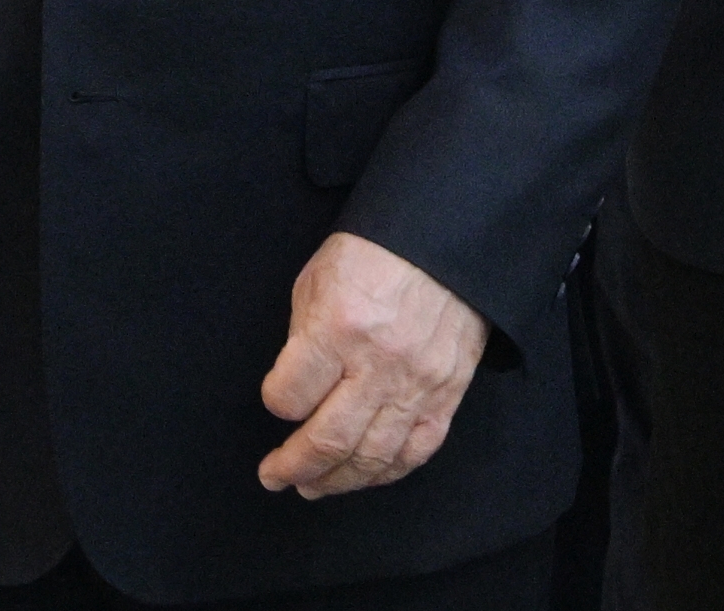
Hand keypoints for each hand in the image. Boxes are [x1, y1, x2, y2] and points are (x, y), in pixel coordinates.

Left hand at [257, 231, 486, 498]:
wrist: (445, 237)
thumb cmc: (374, 252)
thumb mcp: (317, 280)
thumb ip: (302, 339)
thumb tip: (296, 390)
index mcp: (338, 328)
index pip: (289, 398)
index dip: (276, 403)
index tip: (278, 398)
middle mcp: (378, 363)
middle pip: (327, 441)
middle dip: (293, 466)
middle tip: (275, 476)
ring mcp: (417, 383)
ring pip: (372, 457)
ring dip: (336, 480)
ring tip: (313, 485)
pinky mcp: (448, 393)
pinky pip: (417, 449)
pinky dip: (387, 472)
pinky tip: (365, 475)